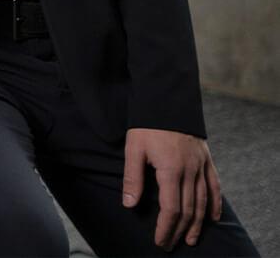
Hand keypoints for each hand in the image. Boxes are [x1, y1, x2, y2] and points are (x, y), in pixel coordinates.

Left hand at [122, 127, 222, 249]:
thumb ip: (132, 177)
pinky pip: (215, 186)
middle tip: (171, 244)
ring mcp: (201, 166)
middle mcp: (190, 171)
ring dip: (197, 223)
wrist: (167, 101)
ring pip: (203, 201)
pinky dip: (216, 204)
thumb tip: (129, 204)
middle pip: (188, 209)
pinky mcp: (207, 160)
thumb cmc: (146, 125)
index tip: (160, 241)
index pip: (171, 208)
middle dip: (179, 230)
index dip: (166, 227)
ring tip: (191, 239)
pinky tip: (213, 217)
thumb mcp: (133, 149)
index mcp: (171, 170)